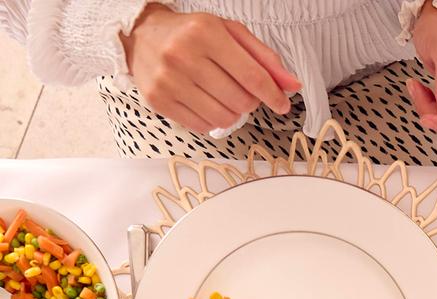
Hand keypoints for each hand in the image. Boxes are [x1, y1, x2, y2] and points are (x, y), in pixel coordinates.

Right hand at [123, 5, 298, 133]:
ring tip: (222, 95)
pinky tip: (205, 101)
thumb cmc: (192, 34)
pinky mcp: (159, 100)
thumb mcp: (230, 34)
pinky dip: (212, 120)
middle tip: (240, 90)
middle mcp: (184, 55)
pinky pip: (203, 127)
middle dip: (249, 101)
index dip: (273, 95)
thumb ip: (264, 58)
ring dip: (232, 113)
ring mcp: (169, 80)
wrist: (142, 35)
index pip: (252, 76)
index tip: (282, 104)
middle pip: (240, 102)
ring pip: (224, 119)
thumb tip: (292, 85)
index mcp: (205, 32)